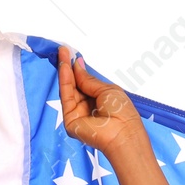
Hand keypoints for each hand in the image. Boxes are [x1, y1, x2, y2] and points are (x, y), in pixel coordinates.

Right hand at [55, 43, 146, 157]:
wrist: (122, 134)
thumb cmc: (122, 113)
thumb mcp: (107, 89)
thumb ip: (88, 79)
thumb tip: (77, 64)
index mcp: (101, 101)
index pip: (86, 83)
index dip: (78, 69)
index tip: (71, 54)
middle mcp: (89, 107)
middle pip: (75, 85)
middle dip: (69, 67)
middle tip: (63, 50)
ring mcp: (79, 114)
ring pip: (69, 89)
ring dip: (65, 71)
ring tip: (62, 54)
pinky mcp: (70, 120)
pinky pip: (66, 97)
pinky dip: (64, 81)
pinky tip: (64, 68)